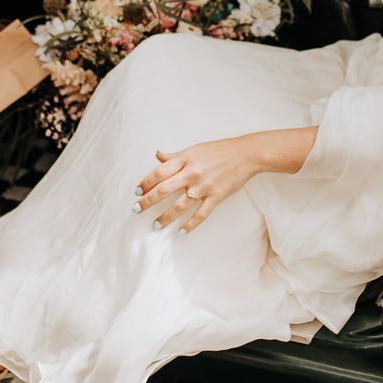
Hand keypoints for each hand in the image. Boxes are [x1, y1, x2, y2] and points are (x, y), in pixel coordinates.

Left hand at [134, 136, 260, 233]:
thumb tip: (157, 155)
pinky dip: (190, 224)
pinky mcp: (216, 197)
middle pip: (164, 189)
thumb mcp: (194, 149)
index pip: (159, 173)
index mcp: (185, 160)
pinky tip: (181, 232)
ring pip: (180, 205)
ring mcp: (204, 187)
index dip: (145, 183)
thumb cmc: (219, 150)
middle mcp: (192, 173)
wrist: (246, 154)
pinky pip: (201, 214)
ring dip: (165, 217)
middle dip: (148, 201)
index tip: (137, 192)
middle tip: (136, 209)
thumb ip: (175, 156)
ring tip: (155, 225)